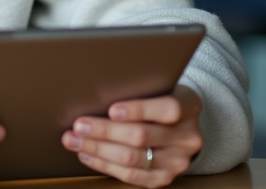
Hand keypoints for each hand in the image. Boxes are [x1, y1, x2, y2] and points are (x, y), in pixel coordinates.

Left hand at [61, 85, 202, 187]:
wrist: (182, 126)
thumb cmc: (161, 100)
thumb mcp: (160, 88)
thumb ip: (139, 90)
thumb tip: (96, 94)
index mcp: (189, 107)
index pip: (167, 109)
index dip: (138, 110)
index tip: (112, 109)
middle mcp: (187, 138)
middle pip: (142, 136)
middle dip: (105, 131)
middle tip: (79, 125)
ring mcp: (177, 162)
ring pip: (132, 159)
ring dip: (98, 149)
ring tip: (75, 140)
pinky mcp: (164, 178)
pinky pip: (130, 176)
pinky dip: (104, 164)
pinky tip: (88, 154)